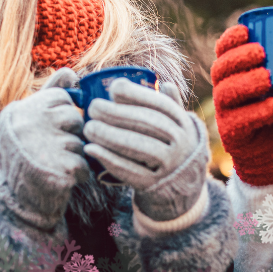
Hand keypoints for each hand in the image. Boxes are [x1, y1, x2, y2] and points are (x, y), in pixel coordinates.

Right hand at [0, 68, 89, 230]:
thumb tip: (70, 71)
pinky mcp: (59, 170)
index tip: (49, 129)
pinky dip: (78, 174)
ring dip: (73, 156)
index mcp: (21, 110)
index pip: (62, 97)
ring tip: (52, 164)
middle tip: (51, 149)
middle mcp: (29, 125)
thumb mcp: (28, 119)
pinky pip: (84, 165)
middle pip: (74, 118)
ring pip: (80, 143)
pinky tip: (60, 178)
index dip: (62, 114)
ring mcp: (43, 147)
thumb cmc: (23, 154)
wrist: (9, 199)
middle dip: (70, 134)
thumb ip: (49, 93)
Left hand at [82, 79, 208, 221]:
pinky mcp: (154, 185)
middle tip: (93, 108)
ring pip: (139, 147)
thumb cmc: (172, 147)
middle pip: (148, 124)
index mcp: (184, 124)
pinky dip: (108, 159)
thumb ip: (170, 105)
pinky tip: (91, 149)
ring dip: (110, 135)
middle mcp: (182, 143)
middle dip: (117, 114)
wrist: (183, 187)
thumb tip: (164, 83)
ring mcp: (170, 166)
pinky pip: (130, 171)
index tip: (114, 88)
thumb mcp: (178, 127)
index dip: (137, 94)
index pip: (161, 105)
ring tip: (88, 127)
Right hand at [210, 25, 272, 186]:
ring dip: (246, 83)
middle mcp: (226, 90)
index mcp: (236, 73)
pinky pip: (239, 121)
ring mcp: (226, 113)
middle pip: (220, 69)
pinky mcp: (233, 135)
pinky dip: (257, 112)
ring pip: (226, 93)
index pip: (223, 51)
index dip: (230, 39)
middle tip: (261, 53)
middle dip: (238, 58)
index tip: (246, 31)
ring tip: (267, 79)